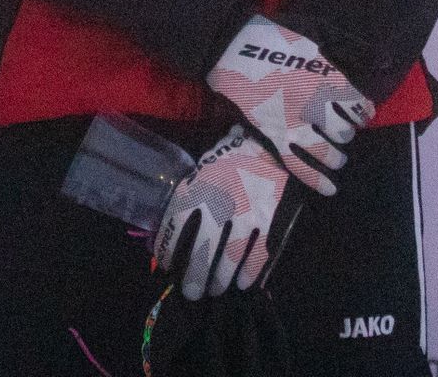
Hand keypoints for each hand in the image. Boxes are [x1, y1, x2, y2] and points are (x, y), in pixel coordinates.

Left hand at [154, 128, 291, 300]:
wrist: (267, 143)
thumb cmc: (227, 160)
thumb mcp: (199, 173)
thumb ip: (184, 200)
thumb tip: (167, 230)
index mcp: (198, 190)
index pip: (176, 228)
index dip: (169, 251)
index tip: (168, 266)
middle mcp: (219, 206)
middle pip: (202, 251)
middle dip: (194, 277)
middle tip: (191, 293)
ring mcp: (246, 215)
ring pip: (229, 258)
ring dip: (220, 279)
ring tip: (215, 289)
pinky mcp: (270, 220)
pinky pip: (258, 254)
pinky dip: (250, 273)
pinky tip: (242, 283)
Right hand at [205, 17, 371, 195]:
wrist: (230, 44)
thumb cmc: (275, 34)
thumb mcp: (318, 30)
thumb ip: (351, 47)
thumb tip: (385, 61)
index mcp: (327, 78)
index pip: (359, 105)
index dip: (364, 110)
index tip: (363, 112)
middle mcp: (315, 105)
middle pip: (343, 130)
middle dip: (347, 131)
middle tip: (344, 129)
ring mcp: (293, 123)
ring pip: (326, 151)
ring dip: (336, 157)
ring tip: (338, 158)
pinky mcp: (272, 135)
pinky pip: (298, 164)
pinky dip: (316, 179)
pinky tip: (329, 187)